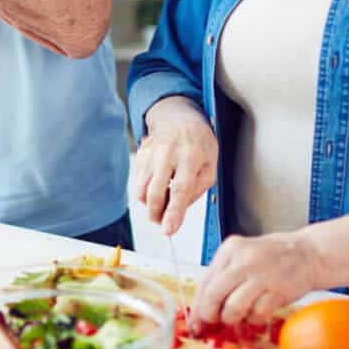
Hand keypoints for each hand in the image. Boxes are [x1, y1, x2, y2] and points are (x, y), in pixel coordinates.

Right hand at [133, 96, 217, 234]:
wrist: (179, 119)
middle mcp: (167, 153)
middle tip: (162, 222)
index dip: (173, 213)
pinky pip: (138, 183)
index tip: (168, 230)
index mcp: (190, 155)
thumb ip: (197, 189)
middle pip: (155, 193)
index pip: (180, 189)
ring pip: (141, 191)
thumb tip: (178, 210)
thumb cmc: (198, 144)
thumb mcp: (210, 166)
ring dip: (150, 205)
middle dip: (156, 215)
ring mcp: (150, 153)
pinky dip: (147, 191)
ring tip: (163, 202)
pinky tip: (159, 184)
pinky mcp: (140, 155)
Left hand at [193, 233, 320, 327]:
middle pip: (214, 295)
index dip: (197, 306)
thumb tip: (201, 308)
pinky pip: (256, 315)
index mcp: (230, 249)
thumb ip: (222, 277)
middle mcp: (244, 260)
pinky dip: (253, 321)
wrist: (308, 253)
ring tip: (238, 317)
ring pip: (233, 309)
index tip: (195, 321)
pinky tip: (257, 314)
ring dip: (232, 320)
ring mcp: (262, 275)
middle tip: (214, 322)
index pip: (205, 281)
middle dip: (210, 315)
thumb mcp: (242, 256)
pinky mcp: (278, 291)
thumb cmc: (272, 257)